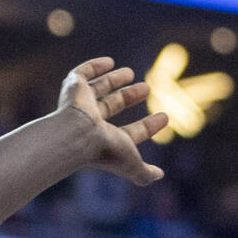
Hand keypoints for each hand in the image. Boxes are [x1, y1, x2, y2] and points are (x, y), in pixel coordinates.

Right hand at [58, 57, 168, 185]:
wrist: (77, 135)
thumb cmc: (105, 150)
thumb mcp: (131, 164)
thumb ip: (144, 173)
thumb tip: (159, 175)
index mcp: (107, 141)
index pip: (131, 132)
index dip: (148, 126)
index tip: (165, 117)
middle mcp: (92, 123)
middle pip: (113, 106)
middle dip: (129, 98)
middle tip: (146, 89)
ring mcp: (82, 104)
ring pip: (99, 89)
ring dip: (114, 80)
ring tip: (131, 73)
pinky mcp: (73, 88)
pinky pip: (82, 74)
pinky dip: (94, 66)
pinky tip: (109, 62)